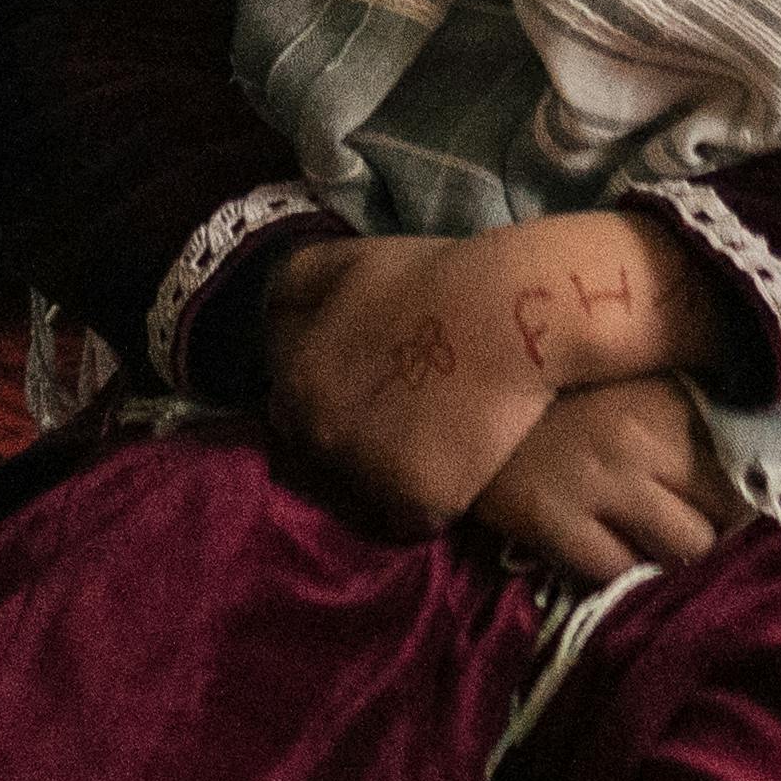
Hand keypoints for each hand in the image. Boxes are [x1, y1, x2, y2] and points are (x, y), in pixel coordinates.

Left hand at [262, 216, 720, 532]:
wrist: (512, 313)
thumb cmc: (433, 277)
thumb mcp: (342, 261)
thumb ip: (290, 290)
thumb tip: (268, 321)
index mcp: (294, 385)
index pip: (290, 418)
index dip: (330, 409)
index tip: (367, 398)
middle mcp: (321, 437)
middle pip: (324, 462)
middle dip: (354, 448)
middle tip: (401, 426)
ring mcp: (368, 473)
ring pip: (366, 495)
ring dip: (388, 479)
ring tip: (430, 447)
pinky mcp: (420, 502)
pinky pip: (413, 520)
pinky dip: (431, 503)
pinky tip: (455, 470)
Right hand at [472, 372, 730, 583]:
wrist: (448, 390)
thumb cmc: (550, 380)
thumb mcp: (626, 371)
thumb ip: (684, 398)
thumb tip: (748, 433)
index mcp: (666, 393)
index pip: (747, 456)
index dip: (744, 479)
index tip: (729, 485)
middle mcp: (642, 438)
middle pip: (726, 510)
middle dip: (713, 517)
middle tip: (687, 513)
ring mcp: (598, 484)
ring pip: (684, 549)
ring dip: (671, 549)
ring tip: (647, 534)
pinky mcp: (551, 522)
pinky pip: (617, 571)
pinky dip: (618, 568)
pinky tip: (601, 544)